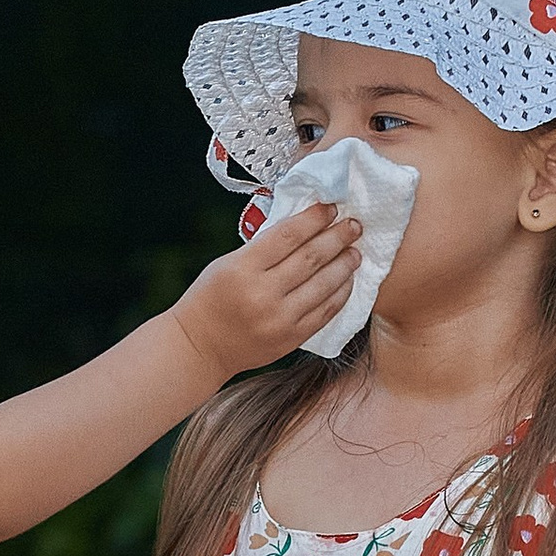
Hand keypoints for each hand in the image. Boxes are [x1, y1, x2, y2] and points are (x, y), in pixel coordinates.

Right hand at [171, 203, 359, 381]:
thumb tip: (305, 228)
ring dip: (344, 265)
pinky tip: (347, 281)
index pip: (288, 236)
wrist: (200, 347)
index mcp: (243, 269)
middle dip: (337, 238)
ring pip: (324, 285)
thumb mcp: (227, 264)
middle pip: (311, 258)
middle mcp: (263, 294)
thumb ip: (262, 249)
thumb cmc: (210, 298)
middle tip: (354, 226)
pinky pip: (325, 312)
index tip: (331, 208)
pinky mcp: (291, 338)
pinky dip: (340, 294)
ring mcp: (280, 319)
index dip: (314, 219)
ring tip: (355, 252)